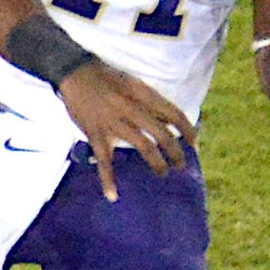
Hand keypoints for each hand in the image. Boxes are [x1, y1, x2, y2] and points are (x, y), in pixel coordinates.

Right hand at [57, 62, 196, 201]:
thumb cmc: (106, 76)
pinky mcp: (96, 134)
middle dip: (176, 152)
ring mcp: (115, 124)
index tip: (194, 143)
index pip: (173, 114)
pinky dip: (108, 180)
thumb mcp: (133, 82)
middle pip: (163, 135)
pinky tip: (113, 195)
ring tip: (163, 172)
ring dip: (157, 163)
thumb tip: (168, 120)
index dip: (187, 130)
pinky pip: (104, 161)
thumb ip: (150, 101)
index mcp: (143, 94)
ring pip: (144, 147)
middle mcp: (133, 109)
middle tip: (181, 165)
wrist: (75, 73)